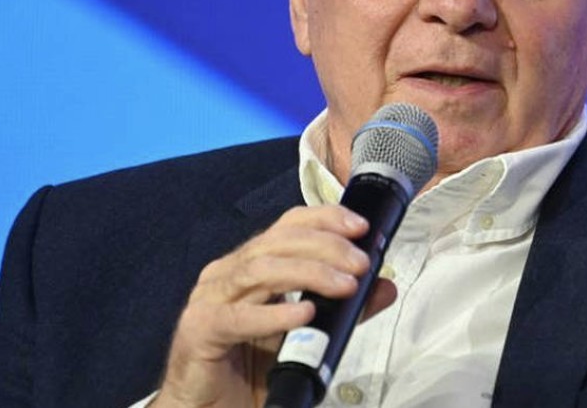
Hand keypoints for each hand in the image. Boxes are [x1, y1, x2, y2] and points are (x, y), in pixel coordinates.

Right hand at [150, 205, 396, 407]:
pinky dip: (275, 314)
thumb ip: (345, 311)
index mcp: (252, 264)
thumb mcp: (308, 335)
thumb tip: (385, 286)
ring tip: (345, 286)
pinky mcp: (200, 330)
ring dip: (309, 273)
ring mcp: (210, 298)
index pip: (289, 224)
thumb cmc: (253, 368)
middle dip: (326, 246)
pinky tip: (305, 314)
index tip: (361, 227)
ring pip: (261, 269)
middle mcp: (229, 273)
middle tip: (361, 263)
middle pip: (278, 241)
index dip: (325, 218)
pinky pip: (239, 317)